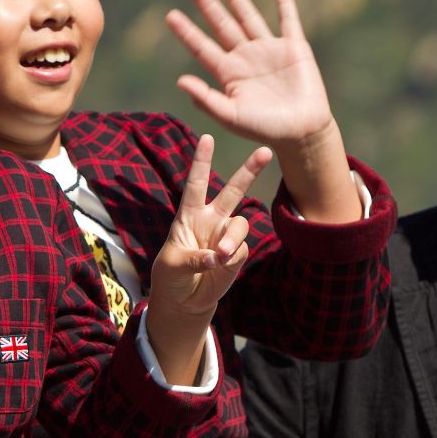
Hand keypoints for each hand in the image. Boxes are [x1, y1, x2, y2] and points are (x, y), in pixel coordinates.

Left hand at [149, 134, 271, 316]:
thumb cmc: (171, 276)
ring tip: (221, 256)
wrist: (184, 300)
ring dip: (232, 238)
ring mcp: (226, 236)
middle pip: (233, 190)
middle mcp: (211, 220)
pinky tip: (220, 266)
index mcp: (189, 214)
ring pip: (240, 225)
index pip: (196, 183)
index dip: (201, 161)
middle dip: (249, 171)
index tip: (207, 137)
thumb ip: (193, 257)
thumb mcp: (172, 265)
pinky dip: (231, 258)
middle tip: (265, 151)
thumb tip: (219, 256)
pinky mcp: (236, 254)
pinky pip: (241, 249)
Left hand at [166, 0, 335, 147]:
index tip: (170, 15)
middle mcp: (246, 58)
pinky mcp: (295, 48)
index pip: (202, 48)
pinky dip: (284, 2)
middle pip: (222, 25)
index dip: (187, 32)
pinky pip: (288, 20)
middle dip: (208, 6)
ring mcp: (269, 51)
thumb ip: (206, 99)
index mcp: (229, 74)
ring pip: (249, 17)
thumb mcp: (231, 116)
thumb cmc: (265, 129)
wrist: (302, 133)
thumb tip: (179, 81)